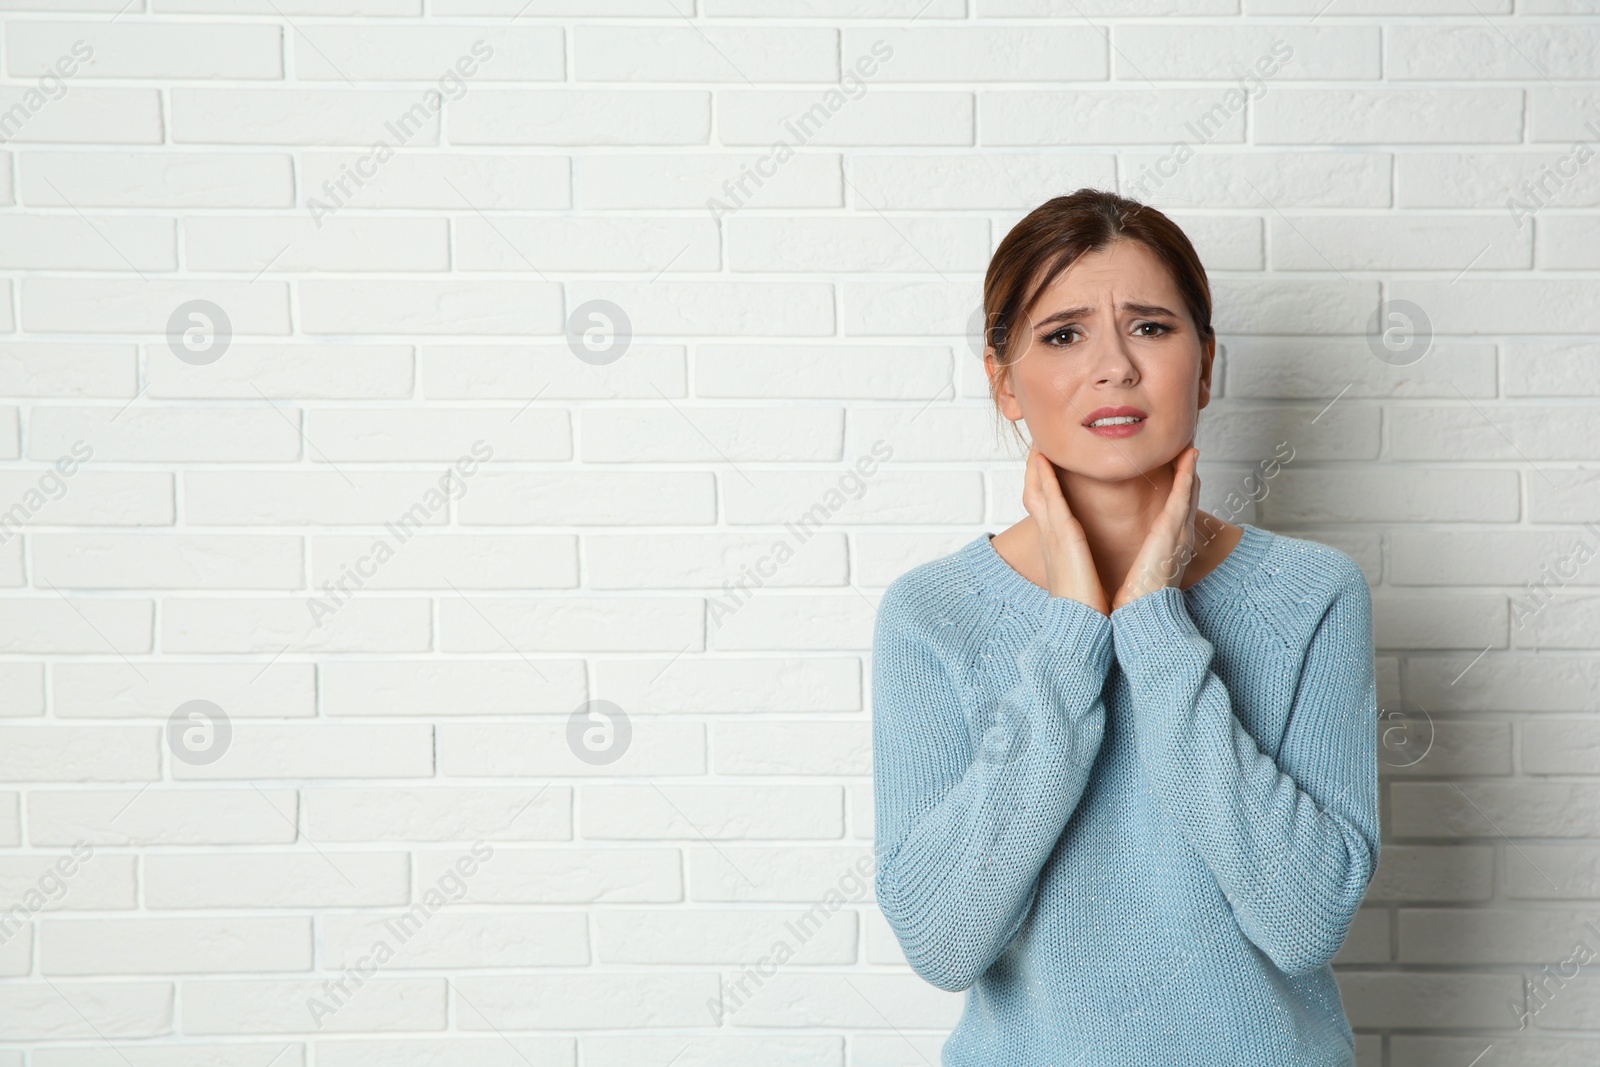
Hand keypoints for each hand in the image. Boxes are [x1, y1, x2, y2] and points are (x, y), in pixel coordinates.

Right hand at [1022, 447, 1110, 615]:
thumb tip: (1090, 562)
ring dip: (1036, 468)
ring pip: (1040, 493)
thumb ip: (1084, 565)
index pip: (1048, 509)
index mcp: (1059, 548)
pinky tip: (1043, 461)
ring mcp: (1054, 537)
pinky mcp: (1064, 538)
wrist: (1082, 626)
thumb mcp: (1083, 579)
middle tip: (1034, 447)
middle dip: (1034, 472)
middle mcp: (1051, 539)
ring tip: (1035, 445)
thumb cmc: (1086, 607)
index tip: (1044, 466)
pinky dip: (1045, 479)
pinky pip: (1052, 501)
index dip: (1043, 486)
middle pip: (1036, 496)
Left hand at [1111, 445, 1200, 610]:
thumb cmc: (1136, 599)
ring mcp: (1179, 532)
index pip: (1177, 512)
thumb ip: (1140, 563)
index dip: (1180, 491)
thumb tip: (1133, 562)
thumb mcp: (1140, 575)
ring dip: (1191, 468)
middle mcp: (1179, 538)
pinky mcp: (1172, 529)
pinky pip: (1183, 495)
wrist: (1140, 612)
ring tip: (1191, 446)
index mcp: (1170, 547)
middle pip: (1188, 498)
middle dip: (1189, 475)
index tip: (1177, 472)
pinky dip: (1187, 474)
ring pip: (1189, 492)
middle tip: (1189, 451)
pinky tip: (1189, 457)